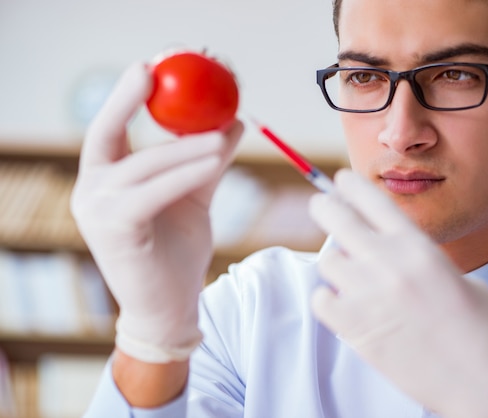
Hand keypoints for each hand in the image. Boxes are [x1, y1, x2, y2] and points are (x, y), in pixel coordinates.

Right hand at [71, 62, 242, 362]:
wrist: (171, 305)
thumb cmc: (176, 251)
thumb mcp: (194, 196)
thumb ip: (208, 161)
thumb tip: (234, 122)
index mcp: (106, 181)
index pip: (108, 130)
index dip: (124, 97)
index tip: (149, 69)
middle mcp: (92, 193)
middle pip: (104, 134)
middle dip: (126, 100)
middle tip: (155, 72)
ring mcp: (97, 213)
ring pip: (141, 165)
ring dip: (182, 145)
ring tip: (220, 132)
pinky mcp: (115, 232)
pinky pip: (153, 192)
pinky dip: (185, 173)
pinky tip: (214, 158)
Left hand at [308, 169, 487, 417]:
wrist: (487, 381)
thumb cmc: (484, 328)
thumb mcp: (456, 276)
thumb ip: (415, 259)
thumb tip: (386, 254)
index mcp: (418, 246)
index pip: (372, 199)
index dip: (351, 185)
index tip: (339, 180)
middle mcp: (388, 264)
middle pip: (336, 217)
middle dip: (324, 206)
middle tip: (321, 205)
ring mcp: (368, 296)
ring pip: (327, 261)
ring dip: (335, 262)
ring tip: (349, 272)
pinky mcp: (356, 329)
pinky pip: (322, 300)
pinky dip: (328, 299)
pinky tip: (344, 303)